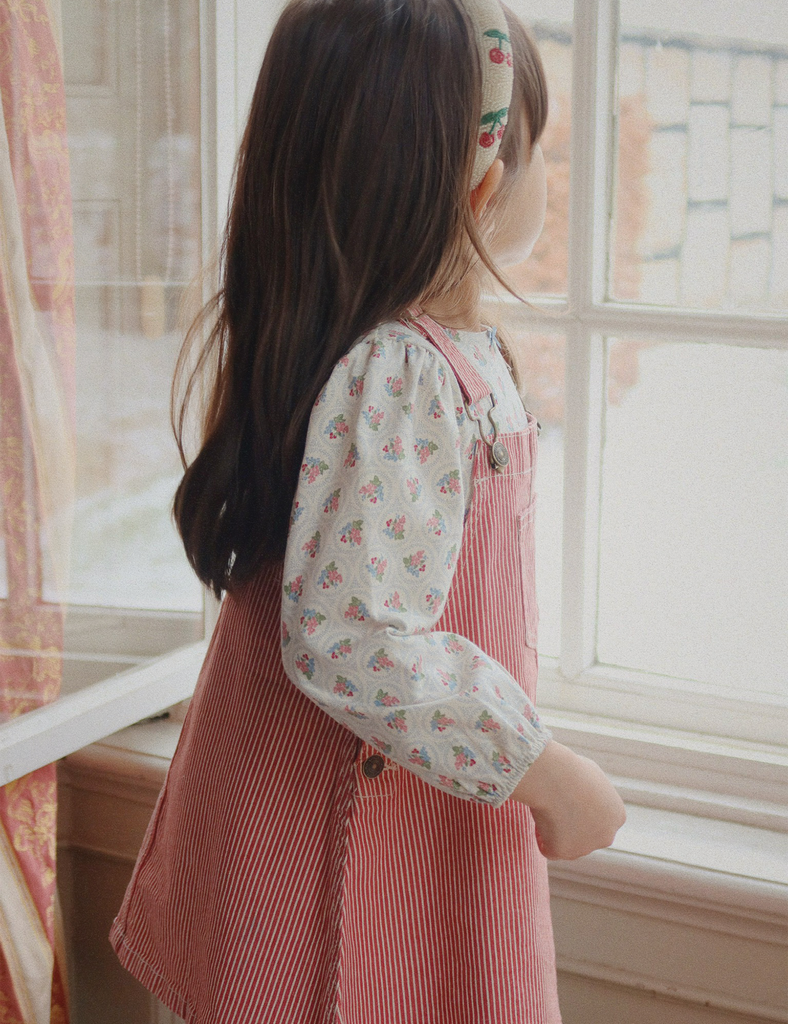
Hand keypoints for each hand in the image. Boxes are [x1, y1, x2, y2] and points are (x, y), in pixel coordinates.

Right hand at [509, 741, 625, 859]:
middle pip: (586, 836)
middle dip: (572, 827)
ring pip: (567, 844)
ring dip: (556, 832)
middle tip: (555, 806)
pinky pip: (549, 849)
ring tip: (547, 807)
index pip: (599, 820)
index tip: (568, 797)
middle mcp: (607, 835)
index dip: (581, 809)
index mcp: (617, 815)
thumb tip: (584, 795)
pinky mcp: (565, 853)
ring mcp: (587, 847)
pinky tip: (541, 818)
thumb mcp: (590, 776)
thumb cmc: (570, 770)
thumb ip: (593, 793)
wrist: (555, 778)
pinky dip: (541, 837)